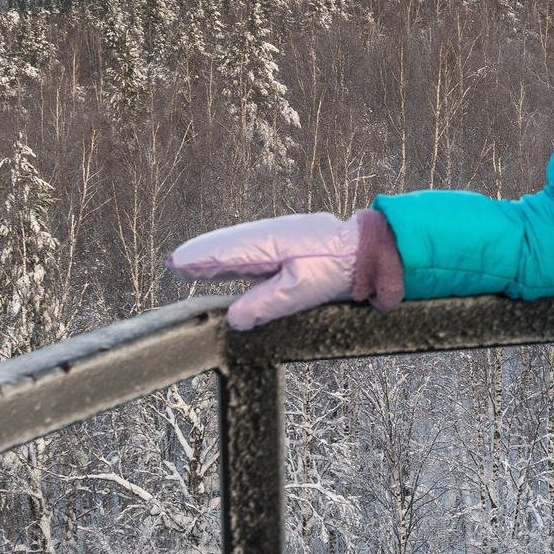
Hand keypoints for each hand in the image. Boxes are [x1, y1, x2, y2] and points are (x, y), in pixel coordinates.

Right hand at [170, 210, 403, 329]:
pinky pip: (260, 249)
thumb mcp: (300, 292)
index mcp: (271, 243)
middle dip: (204, 254)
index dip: (200, 259)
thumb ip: (265, 305)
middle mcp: (274, 235)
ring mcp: (286, 237)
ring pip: (245, 246)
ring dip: (220, 254)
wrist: (376, 250)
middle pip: (231, 245)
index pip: (227, 252)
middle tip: (176, 262)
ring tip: (195, 262)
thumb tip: (234, 318)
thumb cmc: (340, 268)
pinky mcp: (297, 244)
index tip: (176, 262)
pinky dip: (240, 256)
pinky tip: (234, 264)